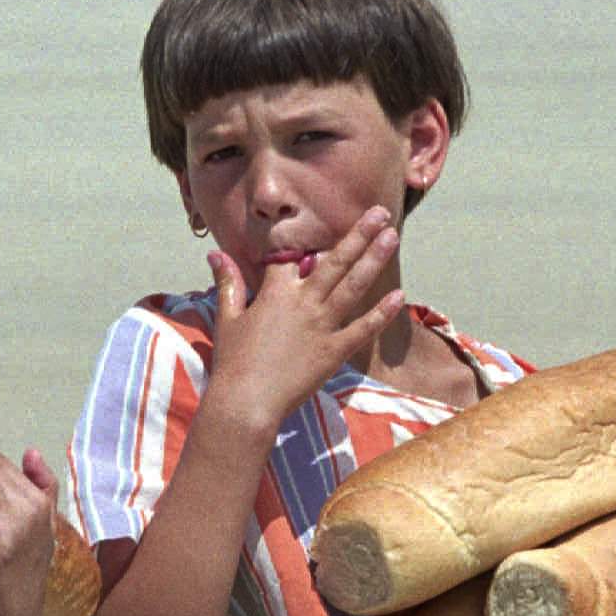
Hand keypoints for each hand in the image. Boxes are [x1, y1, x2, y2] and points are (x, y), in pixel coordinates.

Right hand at [208, 205, 405, 429]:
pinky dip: (382, 313)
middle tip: (380, 212)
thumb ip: (227, 284)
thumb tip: (215, 253)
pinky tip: (399, 295)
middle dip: (358, 234)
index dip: (300, 247)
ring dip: (374, 259)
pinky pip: (363, 328)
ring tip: (392, 236)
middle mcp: (303, 303)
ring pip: (353, 286)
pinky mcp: (335, 352)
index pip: (291, 258)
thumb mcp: (226, 318)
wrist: (247, 402)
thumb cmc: (233, 362)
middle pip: (334, 261)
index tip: (313, 238)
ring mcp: (322, 326)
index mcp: (275, 294)